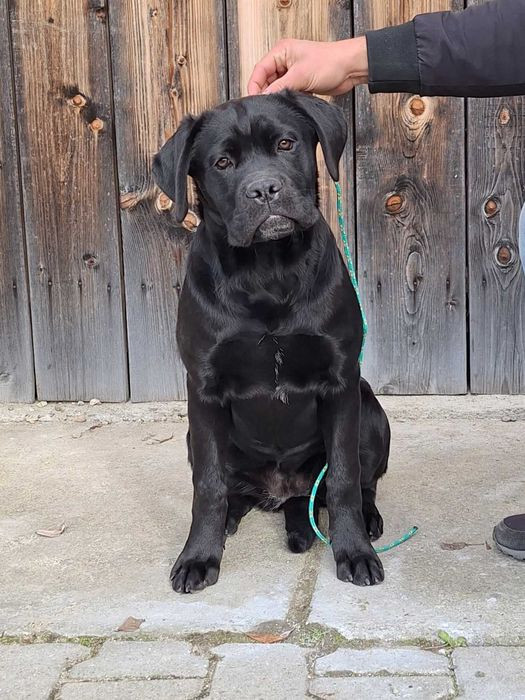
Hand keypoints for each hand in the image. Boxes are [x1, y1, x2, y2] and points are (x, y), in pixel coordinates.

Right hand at [247, 36, 367, 95]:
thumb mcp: (300, 76)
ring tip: (281, 103)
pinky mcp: (299, 82)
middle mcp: (284, 60)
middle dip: (265, 92)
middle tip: (267, 105)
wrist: (349, 68)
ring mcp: (292, 71)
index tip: (253, 100)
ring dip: (278, 96)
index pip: (260, 70)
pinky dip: (287, 98)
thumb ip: (279, 87)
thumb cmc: (330, 63)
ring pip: (276, 87)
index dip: (254, 86)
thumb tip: (265, 97)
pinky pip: (287, 92)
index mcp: (281, 51)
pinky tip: (291, 102)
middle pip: (266, 80)